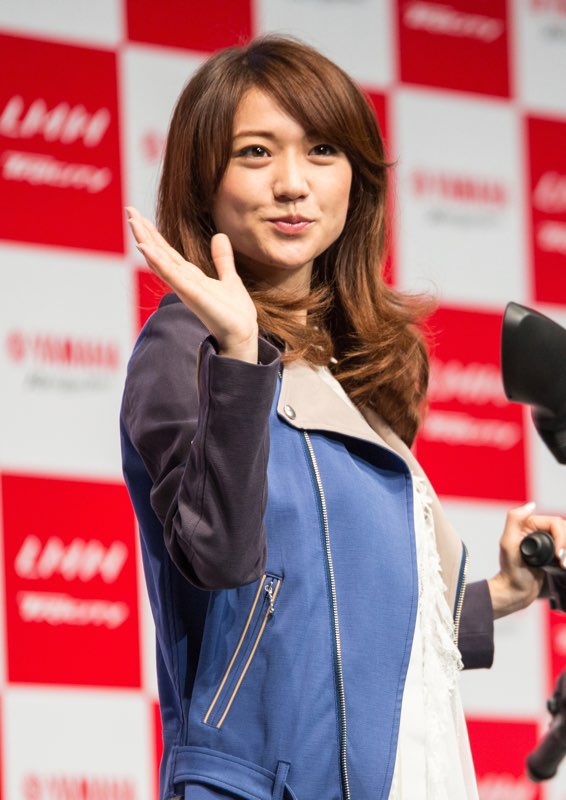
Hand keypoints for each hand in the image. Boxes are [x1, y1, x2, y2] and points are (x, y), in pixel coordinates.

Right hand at [126, 207, 258, 362]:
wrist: (243, 334)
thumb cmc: (235, 313)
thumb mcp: (230, 279)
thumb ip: (222, 259)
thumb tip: (220, 236)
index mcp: (190, 277)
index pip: (167, 252)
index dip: (154, 235)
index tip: (139, 216)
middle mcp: (183, 282)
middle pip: (159, 253)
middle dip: (144, 233)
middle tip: (129, 210)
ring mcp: (186, 288)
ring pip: (161, 261)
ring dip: (146, 242)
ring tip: (133, 223)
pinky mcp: (193, 295)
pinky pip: (172, 276)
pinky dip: (159, 262)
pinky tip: (146, 248)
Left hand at [488, 501, 565, 618]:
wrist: (515, 591)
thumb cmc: (510, 570)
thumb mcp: (508, 543)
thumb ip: (514, 520)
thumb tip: (532, 505)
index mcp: (528, 525)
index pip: (555, 523)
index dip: (561, 537)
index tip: (558, 555)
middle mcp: (538, 531)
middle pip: (564, 529)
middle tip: (562, 562)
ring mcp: (547, 544)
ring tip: (563, 565)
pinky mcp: (553, 555)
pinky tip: (564, 565)